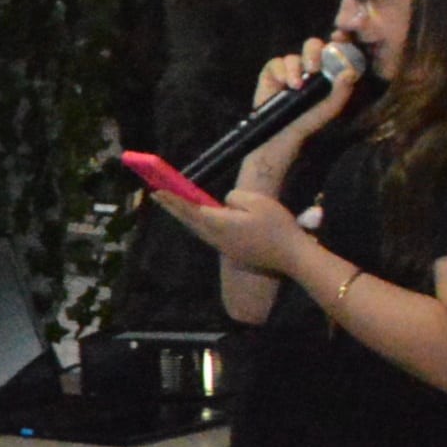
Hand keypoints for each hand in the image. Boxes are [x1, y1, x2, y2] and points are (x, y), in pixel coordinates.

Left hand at [146, 176, 325, 279]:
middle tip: (155, 193)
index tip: (157, 189)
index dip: (173, 198)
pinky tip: (196, 220)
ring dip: (182, 215)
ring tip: (171, 205)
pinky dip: (195, 223)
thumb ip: (235, 198)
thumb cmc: (276, 227)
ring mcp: (223, 246)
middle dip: (171, 206)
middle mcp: (215, 236)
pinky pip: (206, 234)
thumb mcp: (257, 202)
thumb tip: (225, 203)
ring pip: (196, 228)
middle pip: (188, 219)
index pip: (190, 208)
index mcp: (218, 223)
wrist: (291, 257)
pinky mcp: (232, 251)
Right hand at [234, 39, 358, 195]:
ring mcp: (290, 69)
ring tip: (296, 86)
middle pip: (312, 45)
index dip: (335, 43)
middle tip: (313, 67)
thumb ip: (342, 91)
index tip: (337, 43)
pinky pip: (276, 63)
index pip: (332, 50)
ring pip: (294, 56)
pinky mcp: (272, 72)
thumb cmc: (309, 120)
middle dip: (313, 52)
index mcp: (326, 70)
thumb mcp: (330, 108)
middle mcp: (308, 66)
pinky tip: (283, 85)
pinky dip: (281, 71)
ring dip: (295, 68)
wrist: (282, 133)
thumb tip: (349, 72)